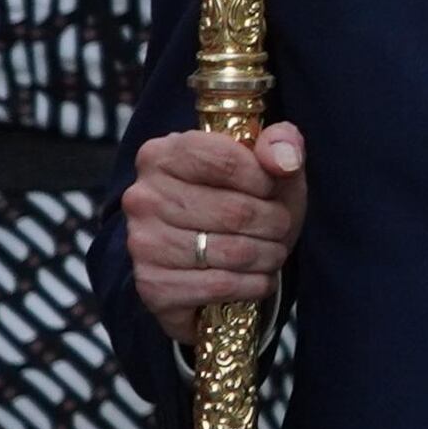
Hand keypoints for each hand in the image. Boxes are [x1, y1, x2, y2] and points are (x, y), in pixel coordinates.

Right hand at [121, 122, 308, 333]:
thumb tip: (285, 160)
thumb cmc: (245, 202)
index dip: (264, 178)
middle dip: (274, 223)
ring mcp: (143, 243)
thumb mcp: (268, 165)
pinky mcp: (152, 285)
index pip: (225, 160)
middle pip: (234, 211)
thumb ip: (280, 143)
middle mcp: (143, 197)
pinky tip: (256, 278)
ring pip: (232, 252)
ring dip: (267, 255)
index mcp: (162, 154)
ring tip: (271, 251)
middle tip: (280, 227)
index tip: (273, 189)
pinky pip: (220, 286)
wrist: (217, 260)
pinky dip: (252, 284)